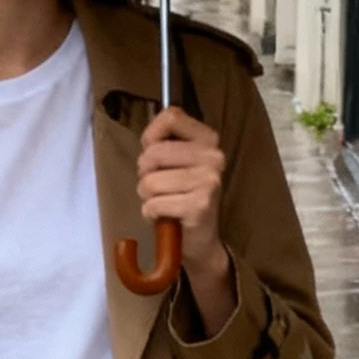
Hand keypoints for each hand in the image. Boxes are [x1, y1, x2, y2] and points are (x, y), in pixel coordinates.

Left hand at [137, 105, 234, 336]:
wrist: (200, 241)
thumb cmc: (181, 197)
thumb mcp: (175, 163)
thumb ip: (163, 142)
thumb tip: (148, 139)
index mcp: (208, 139)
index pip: (171, 117)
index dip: (151, 137)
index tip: (155, 155)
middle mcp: (213, 157)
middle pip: (153, 153)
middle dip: (146, 174)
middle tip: (160, 186)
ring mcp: (208, 181)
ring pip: (150, 182)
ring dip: (148, 196)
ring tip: (164, 202)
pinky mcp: (198, 206)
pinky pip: (154, 204)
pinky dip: (151, 213)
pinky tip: (166, 216)